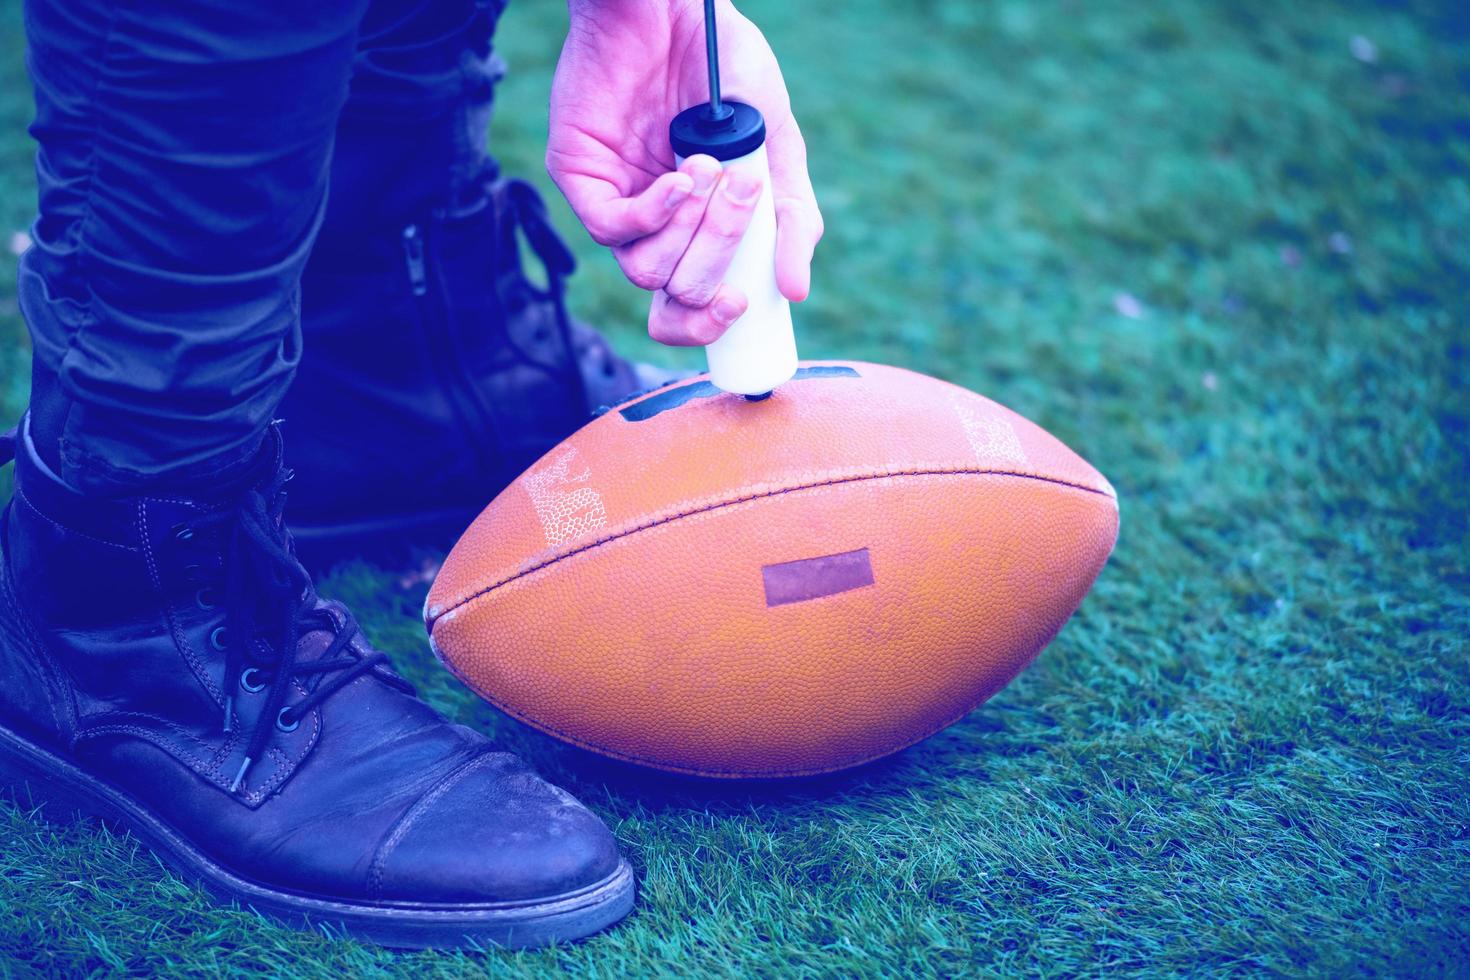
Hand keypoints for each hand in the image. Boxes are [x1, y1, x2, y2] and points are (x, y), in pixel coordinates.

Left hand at [548, 0, 821, 346]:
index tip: (744, 306)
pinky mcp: (579, 174)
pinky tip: (682, 177)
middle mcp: (651, 223)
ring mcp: (613, 199)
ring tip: (713, 170)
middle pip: (675, 291)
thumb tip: (794, 291)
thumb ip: (790, 217)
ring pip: (645, 269)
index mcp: (694, 228)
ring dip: (690, 231)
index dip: (711, 323)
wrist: (679, 6)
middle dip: (718, 254)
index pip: (690, 307)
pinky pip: (611, 228)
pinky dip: (655, 212)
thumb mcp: (775, 145)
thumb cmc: (725, 68)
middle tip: (745, 196)